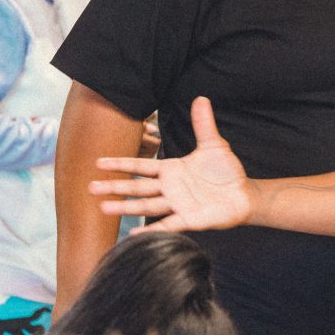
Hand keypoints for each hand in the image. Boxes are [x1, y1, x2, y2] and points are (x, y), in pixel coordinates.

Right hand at [92, 96, 253, 232]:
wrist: (243, 194)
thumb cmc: (225, 171)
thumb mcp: (213, 144)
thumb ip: (203, 124)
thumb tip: (201, 98)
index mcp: (171, 169)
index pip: (141, 165)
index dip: (120, 163)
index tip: (99, 162)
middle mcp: (169, 188)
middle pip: (136, 186)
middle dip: (114, 186)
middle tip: (91, 186)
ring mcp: (177, 204)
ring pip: (146, 205)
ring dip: (125, 207)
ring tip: (104, 208)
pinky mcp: (189, 219)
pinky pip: (167, 225)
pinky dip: (151, 230)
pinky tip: (134, 236)